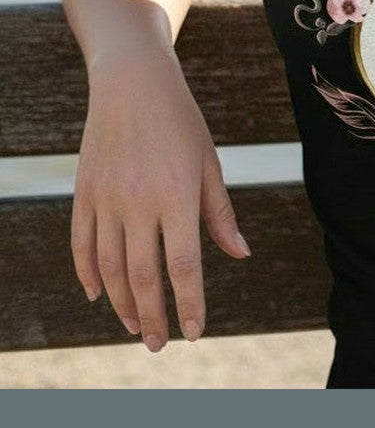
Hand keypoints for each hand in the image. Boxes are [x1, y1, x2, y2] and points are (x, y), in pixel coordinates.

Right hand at [71, 46, 249, 350]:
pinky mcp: (84, 193)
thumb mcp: (208, 163)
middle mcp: (138, 202)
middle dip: (152, 317)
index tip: (195, 333)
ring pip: (110, 269)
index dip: (190, 304)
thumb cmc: (180, 122)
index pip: (184, 266)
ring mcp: (106, 199)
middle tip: (158, 345)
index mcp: (177, 195)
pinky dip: (88, 275)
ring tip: (135, 325)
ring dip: (122, 304)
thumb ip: (220, 213)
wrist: (132, 82)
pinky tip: (100, 295)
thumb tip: (240, 254)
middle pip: (143, 276)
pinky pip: (82, 245)